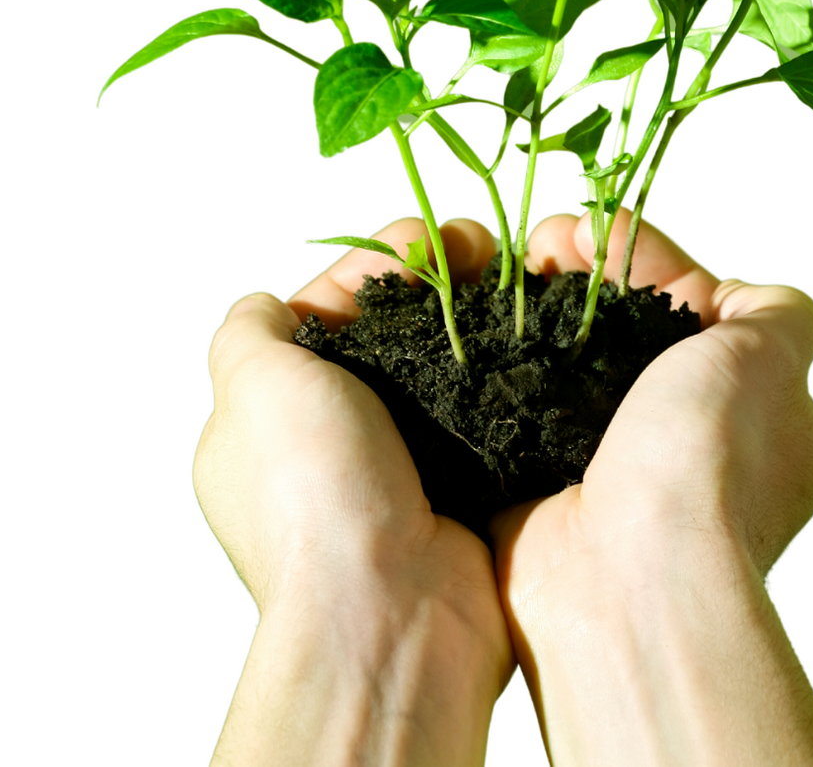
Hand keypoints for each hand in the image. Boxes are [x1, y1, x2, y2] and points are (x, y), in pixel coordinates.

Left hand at [192, 214, 513, 675]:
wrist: (390, 609)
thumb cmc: (311, 488)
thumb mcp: (252, 388)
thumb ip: (247, 332)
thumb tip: (264, 302)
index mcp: (279, 409)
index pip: (330, 307)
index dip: (381, 261)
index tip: (435, 237)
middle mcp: (340, 432)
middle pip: (391, 328)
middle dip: (437, 279)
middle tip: (489, 249)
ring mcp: (405, 458)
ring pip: (442, 359)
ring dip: (476, 315)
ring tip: (518, 277)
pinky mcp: (462, 479)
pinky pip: (480, 403)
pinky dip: (501, 365)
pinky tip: (531, 333)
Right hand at [489, 205, 812, 645]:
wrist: (627, 578)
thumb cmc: (709, 463)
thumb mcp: (774, 361)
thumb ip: (781, 313)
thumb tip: (759, 296)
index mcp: (747, 405)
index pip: (694, 298)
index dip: (645, 251)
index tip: (595, 224)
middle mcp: (679, 429)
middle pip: (627, 319)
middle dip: (585, 270)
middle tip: (538, 242)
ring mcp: (608, 452)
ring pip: (572, 349)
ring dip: (540, 303)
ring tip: (505, 266)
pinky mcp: (543, 470)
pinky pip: (526, 391)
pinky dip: (507, 352)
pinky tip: (484, 317)